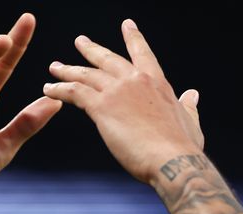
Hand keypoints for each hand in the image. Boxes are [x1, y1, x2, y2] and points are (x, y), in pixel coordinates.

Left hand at [44, 19, 203, 185]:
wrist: (172, 160)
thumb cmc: (183, 148)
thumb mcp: (189, 121)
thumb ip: (188, 106)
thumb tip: (193, 95)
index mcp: (157, 83)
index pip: (142, 54)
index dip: (133, 38)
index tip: (127, 24)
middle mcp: (136, 80)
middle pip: (108, 60)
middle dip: (91, 50)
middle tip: (79, 41)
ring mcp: (117, 92)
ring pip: (86, 75)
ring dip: (68, 70)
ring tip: (55, 67)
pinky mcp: (102, 107)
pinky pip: (74, 93)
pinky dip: (60, 89)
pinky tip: (49, 89)